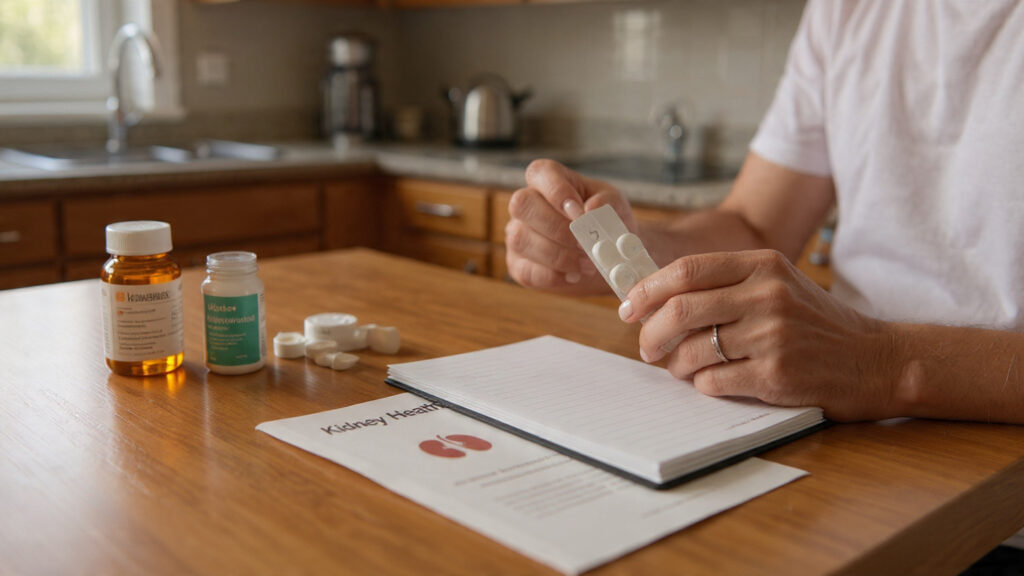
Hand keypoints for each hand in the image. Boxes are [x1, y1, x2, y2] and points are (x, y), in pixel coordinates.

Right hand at [506, 159, 636, 293]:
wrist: (609, 256)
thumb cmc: (607, 222)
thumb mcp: (616, 207)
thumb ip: (608, 203)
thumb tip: (589, 209)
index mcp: (549, 181)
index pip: (539, 172)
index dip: (556, 190)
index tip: (579, 211)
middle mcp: (527, 204)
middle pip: (522, 205)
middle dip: (557, 228)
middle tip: (586, 244)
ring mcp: (518, 234)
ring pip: (521, 239)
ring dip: (559, 255)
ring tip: (588, 264)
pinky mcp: (519, 265)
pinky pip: (527, 270)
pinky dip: (554, 276)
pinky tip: (574, 276)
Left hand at [618, 249, 898, 421]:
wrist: (874, 361)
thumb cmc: (814, 323)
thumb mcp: (777, 284)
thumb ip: (726, 283)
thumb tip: (657, 296)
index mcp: (763, 264)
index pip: (687, 270)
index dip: (648, 289)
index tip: (629, 306)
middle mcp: (767, 295)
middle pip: (681, 309)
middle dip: (650, 332)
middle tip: (645, 346)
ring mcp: (772, 335)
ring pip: (692, 350)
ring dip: (675, 364)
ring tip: (680, 367)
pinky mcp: (775, 374)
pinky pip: (713, 381)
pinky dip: (702, 384)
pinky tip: (711, 381)